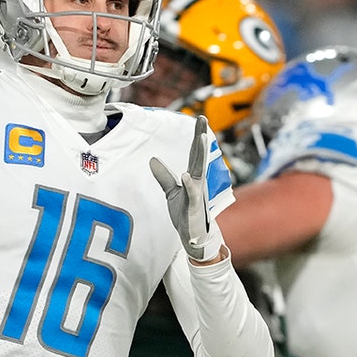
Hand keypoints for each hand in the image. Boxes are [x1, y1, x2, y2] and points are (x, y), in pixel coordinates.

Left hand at [150, 115, 223, 262]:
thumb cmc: (186, 214)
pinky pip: (192, 194)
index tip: (200, 118)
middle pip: (199, 156)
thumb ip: (164, 176)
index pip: (194, 153)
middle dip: (201, 137)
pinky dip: (189, 184)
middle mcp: (197, 182)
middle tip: (203, 119)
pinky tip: (186, 175)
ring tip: (201, 138)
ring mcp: (197, 194)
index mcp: (193, 177)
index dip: (196, 136)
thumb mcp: (172, 192)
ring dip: (200, 154)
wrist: (194, 239)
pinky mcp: (193, 207)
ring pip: (199, 171)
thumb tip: (153, 160)